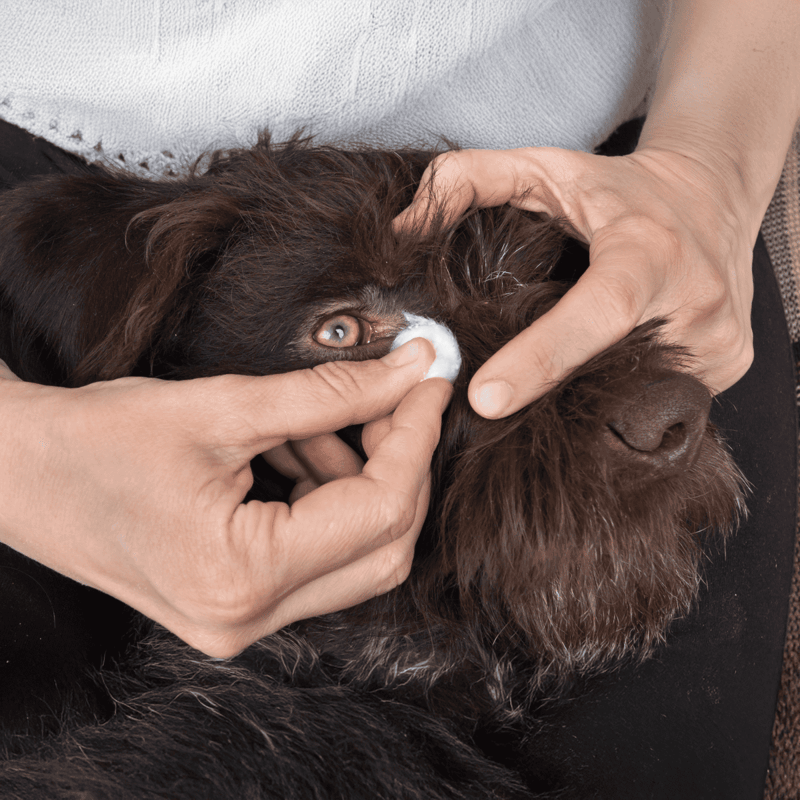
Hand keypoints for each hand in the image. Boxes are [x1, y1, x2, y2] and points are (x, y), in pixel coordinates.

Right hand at [0, 339, 450, 656]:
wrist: (20, 474)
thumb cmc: (97, 439)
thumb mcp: (222, 406)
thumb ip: (330, 392)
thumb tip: (410, 371)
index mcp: (243, 575)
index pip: (380, 510)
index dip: (416, 439)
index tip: (430, 383)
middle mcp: (248, 619)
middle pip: (382, 546)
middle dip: (399, 465)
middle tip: (394, 398)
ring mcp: (242, 621)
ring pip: (357, 555)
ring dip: (360, 480)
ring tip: (324, 421)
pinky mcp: (237, 604)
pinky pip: (318, 557)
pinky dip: (328, 500)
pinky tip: (300, 449)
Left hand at [394, 145, 755, 417]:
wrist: (711, 197)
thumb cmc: (619, 191)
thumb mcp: (544, 168)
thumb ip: (467, 183)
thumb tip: (403, 232)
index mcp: (650, 249)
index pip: (599, 312)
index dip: (543, 357)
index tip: (487, 397)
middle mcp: (696, 298)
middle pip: (609, 370)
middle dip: (550, 392)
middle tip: (499, 396)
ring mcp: (718, 340)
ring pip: (633, 396)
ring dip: (584, 398)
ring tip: (551, 381)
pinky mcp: (728, 365)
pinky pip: (662, 399)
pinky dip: (620, 397)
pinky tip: (602, 377)